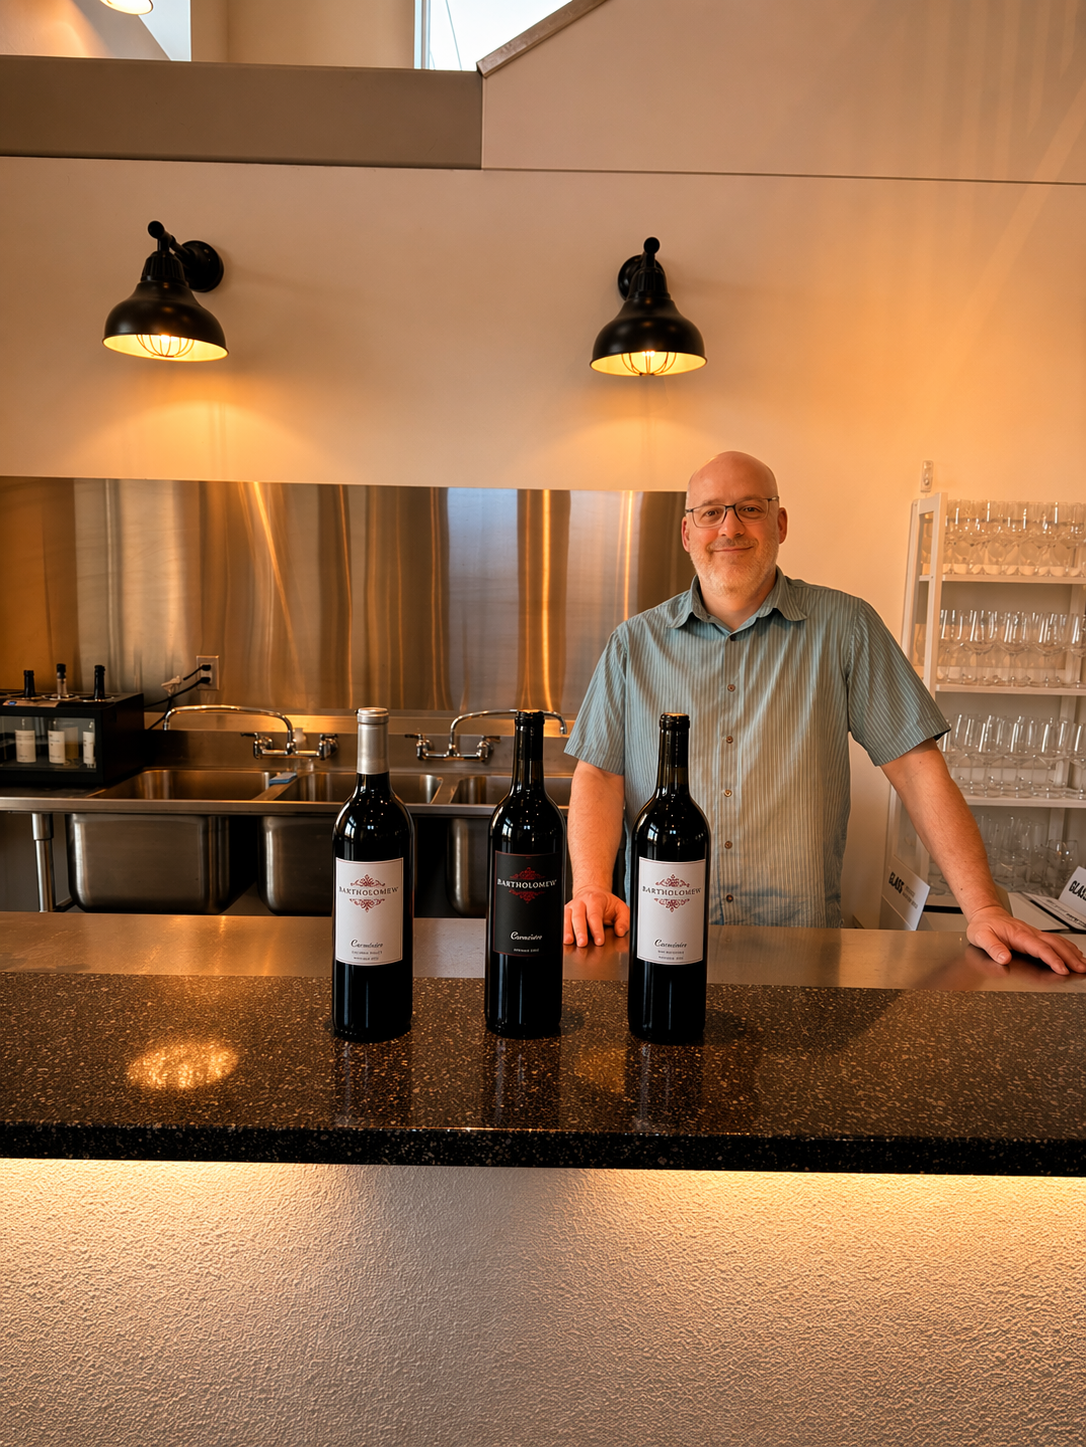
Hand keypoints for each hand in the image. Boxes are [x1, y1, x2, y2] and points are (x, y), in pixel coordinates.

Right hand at [563, 888, 629, 947]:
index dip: (596, 929)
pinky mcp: (565, 913)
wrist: (591, 893)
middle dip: (580, 931)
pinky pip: (562, 921)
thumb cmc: (605, 903)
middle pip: (578, 917)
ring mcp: (571, 908)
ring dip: (568, 930)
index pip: (595, 916)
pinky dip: (562, 930)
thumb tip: (620, 931)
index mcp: (595, 900)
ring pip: (567, 918)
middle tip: (583, 942)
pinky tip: (564, 938)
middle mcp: (581, 903)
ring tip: (570, 941)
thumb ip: (623, 920)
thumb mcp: (620, 908)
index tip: (599, 941)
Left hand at [965, 905, 1085, 975]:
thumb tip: (1004, 958)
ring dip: (1072, 953)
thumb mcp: (981, 937)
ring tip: (1083, 964)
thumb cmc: (983, 926)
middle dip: (1069, 957)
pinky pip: (1055, 940)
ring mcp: (1034, 933)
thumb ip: (993, 948)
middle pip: (1055, 944)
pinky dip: (1068, 947)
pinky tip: (1074, 953)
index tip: (1062, 969)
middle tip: (1081, 969)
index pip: (1040, 948)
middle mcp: (1030, 933)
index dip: (1052, 959)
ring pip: (1058, 942)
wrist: (985, 914)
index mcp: (1019, 935)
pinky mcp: (1036, 935)